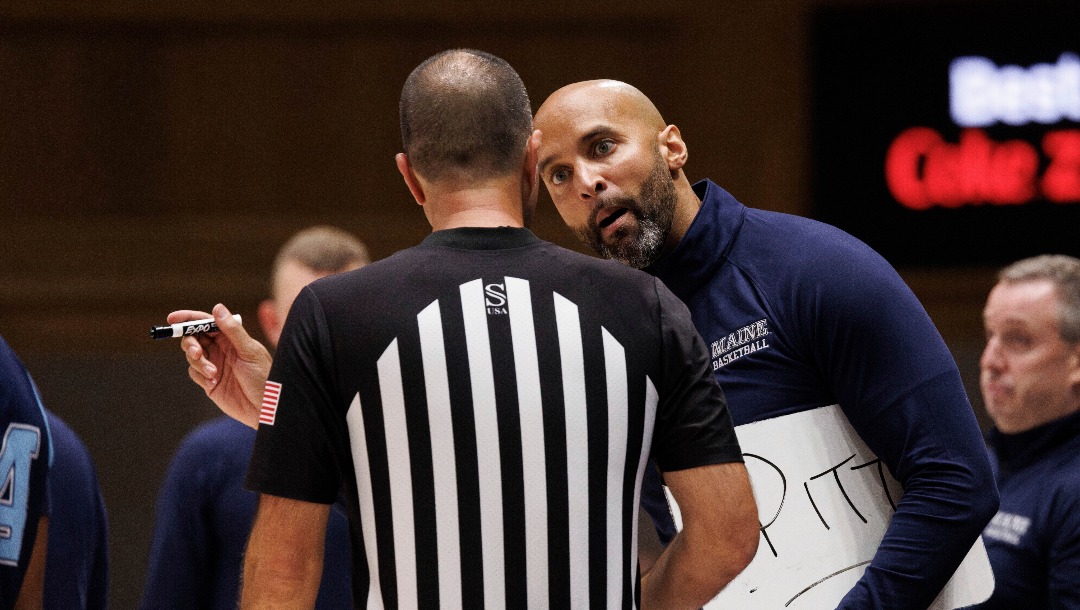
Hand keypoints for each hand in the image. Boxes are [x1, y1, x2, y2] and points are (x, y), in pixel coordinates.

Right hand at [169, 303, 271, 428]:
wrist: (265, 407)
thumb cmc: (264, 376)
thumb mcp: (249, 351)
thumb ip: (232, 330)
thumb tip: (217, 308)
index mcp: (231, 337)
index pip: (206, 322)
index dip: (189, 319)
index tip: (173, 319)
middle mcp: (221, 349)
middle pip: (194, 338)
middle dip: (190, 343)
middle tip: (196, 352)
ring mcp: (214, 364)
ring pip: (192, 356)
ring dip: (198, 363)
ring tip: (214, 373)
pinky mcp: (209, 381)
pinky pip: (194, 373)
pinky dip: (200, 375)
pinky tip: (214, 382)